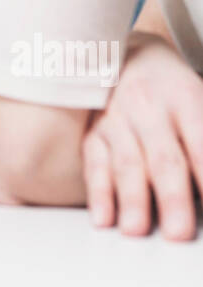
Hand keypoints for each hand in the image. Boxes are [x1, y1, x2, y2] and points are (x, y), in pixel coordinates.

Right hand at [82, 33, 202, 240]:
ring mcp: (116, 119)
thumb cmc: (174, 90)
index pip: (199, 142)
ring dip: (131, 199)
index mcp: (184, 98)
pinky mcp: (93, 132)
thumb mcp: (199, 101)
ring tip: (137, 230)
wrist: (129, 54)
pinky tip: (103, 217)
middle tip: (178, 232)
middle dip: (171, 197)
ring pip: (126, 163)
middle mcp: (148, 107)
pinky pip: (94, 164)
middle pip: (163, 157)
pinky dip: (98, 192)